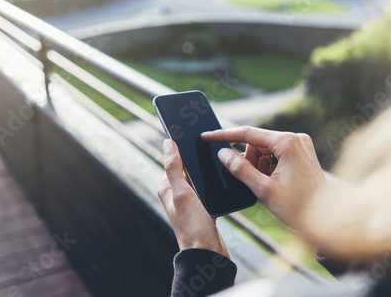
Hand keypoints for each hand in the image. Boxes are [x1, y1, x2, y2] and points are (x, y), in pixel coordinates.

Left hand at [158, 139, 229, 257]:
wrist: (208, 254)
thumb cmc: (193, 227)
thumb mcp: (183, 193)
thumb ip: (174, 168)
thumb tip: (167, 143)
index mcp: (167, 188)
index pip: (173, 160)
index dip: (183, 148)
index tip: (194, 136)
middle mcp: (177, 194)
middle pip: (187, 168)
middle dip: (197, 159)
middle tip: (212, 148)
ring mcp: (190, 201)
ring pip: (199, 178)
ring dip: (207, 172)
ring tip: (219, 163)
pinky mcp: (202, 208)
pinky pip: (208, 189)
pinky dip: (214, 183)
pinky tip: (223, 181)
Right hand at [202, 126, 328, 229]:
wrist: (327, 220)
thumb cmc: (300, 207)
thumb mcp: (263, 189)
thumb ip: (240, 169)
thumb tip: (223, 154)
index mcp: (287, 142)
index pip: (247, 133)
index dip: (223, 136)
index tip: (207, 136)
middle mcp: (296, 139)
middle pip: (257, 143)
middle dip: (249, 161)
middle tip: (255, 182)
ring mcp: (300, 145)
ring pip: (265, 150)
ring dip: (259, 166)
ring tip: (269, 185)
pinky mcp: (302, 154)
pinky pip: (275, 155)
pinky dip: (268, 168)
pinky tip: (275, 183)